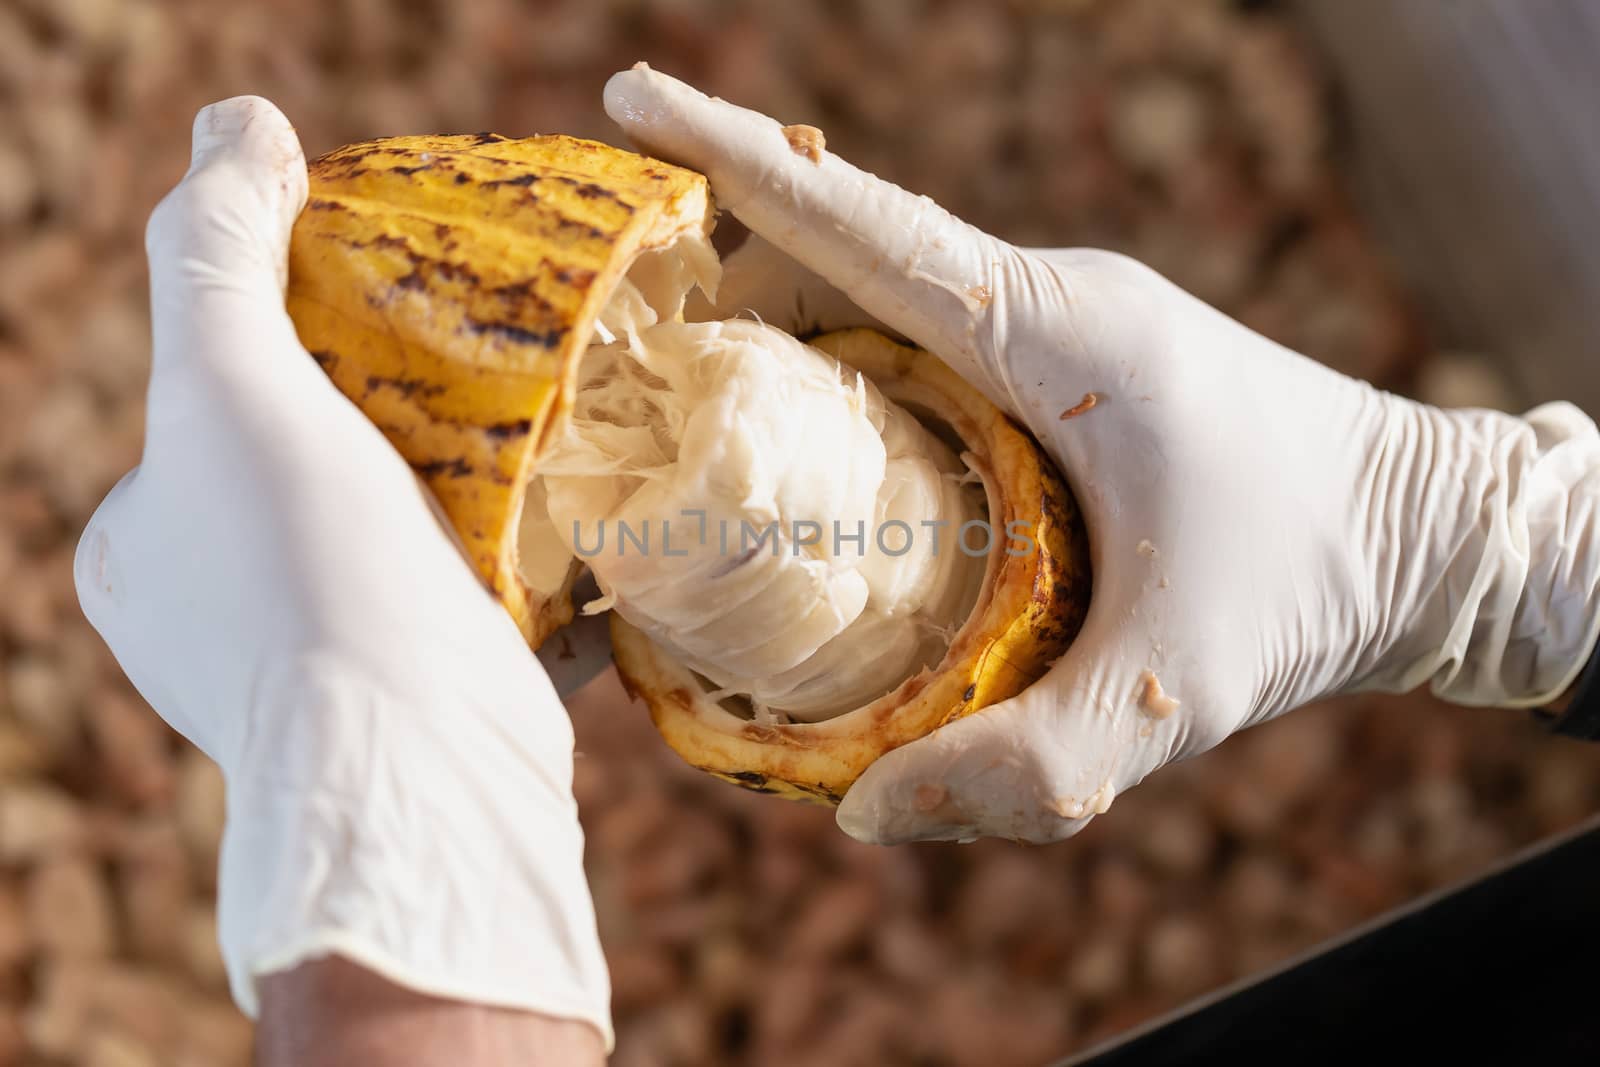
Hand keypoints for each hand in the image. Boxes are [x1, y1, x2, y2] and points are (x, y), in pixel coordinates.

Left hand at [74, 97, 609, 1050]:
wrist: (422, 769)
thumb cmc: (301, 577)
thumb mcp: (225, 388)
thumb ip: (213, 253)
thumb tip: (238, 120)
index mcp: (150, 549)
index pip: (211, 401)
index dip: (290, 330)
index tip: (377, 278)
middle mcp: (230, 613)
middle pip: (325, 459)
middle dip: (401, 395)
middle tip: (480, 329)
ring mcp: (343, 657)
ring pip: (416, 523)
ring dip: (480, 466)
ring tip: (548, 388)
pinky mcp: (445, 687)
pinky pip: (495, 587)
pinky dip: (540, 542)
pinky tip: (592, 488)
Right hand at [605, 67, 1599, 844]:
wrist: (1421, 532)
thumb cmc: (1309, 584)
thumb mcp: (1175, 694)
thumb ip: (1029, 767)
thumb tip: (863, 812)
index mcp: (1056, 333)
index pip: (862, 226)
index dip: (732, 165)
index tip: (631, 98)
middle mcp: (1049, 301)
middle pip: (847, 245)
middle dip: (721, 256)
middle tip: (612, 314)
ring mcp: (1059, 324)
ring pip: (882, 285)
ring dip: (779, 306)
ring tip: (678, 371)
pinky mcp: (1065, 363)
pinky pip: (923, 330)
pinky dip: (841, 350)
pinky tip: (801, 424)